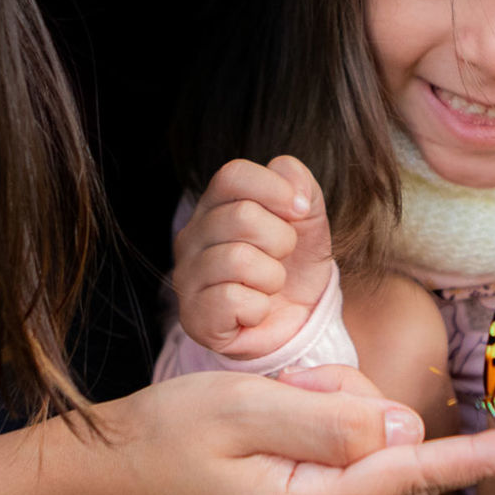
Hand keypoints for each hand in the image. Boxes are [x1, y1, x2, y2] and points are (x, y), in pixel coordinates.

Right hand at [110, 366, 494, 494]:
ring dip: (322, 415)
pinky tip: (261, 432)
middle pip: (378, 447)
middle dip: (344, 404)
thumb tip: (400, 430)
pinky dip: (308, 434)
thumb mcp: (247, 404)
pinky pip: (333, 464)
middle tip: (276, 393)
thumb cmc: (170, 432)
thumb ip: (332, 417)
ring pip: (355, 449)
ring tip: (259, 415)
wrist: (112, 474)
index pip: (410, 473)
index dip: (479, 456)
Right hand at [173, 156, 334, 359]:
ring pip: (239, 259)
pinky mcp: (194, 316)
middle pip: (243, 216)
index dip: (274, 189)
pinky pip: (233, 300)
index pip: (233, 175)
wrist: (298, 319)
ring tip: (268, 285)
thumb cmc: (294, 263)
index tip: (300, 212)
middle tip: (281, 258)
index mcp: (215, 205)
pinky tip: (254, 311)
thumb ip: (300, 184)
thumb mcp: (307, 217)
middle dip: (282, 240)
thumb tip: (292, 190)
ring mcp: (187, 277)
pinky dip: (259, 308)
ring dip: (272, 277)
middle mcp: (192, 236)